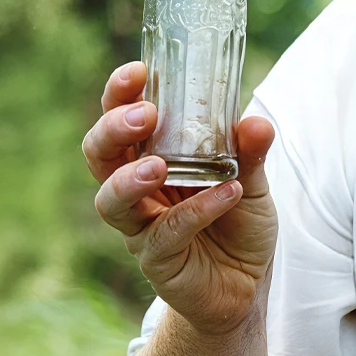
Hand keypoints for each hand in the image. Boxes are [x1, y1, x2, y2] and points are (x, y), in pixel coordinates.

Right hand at [84, 62, 279, 336]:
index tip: (138, 70)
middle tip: (143, 116)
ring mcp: (141, 228)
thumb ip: (251, 152)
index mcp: (151, 157)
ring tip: (159, 166)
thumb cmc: (238, 223)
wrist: (248, 285)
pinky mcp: (157, 261)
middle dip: (112, 130)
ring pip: (110, 202)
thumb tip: (256, 122)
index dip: (120, 94)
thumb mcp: (253, 181)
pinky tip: (226, 193)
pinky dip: (197, 211)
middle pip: (99, 156)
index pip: (119, 119)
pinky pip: (166, 234)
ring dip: (130, 179)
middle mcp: (136, 190)